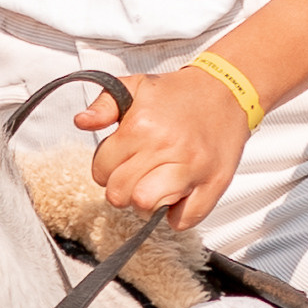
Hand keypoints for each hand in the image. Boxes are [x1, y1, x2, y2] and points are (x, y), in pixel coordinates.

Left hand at [72, 67, 248, 229]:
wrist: (226, 91)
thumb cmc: (178, 94)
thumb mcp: (135, 87)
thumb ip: (103, 105)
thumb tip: (81, 122)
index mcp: (141, 126)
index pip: (101, 170)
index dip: (106, 168)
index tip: (120, 160)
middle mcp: (165, 148)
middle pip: (120, 194)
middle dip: (122, 188)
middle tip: (136, 174)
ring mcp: (192, 168)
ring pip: (147, 207)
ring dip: (146, 203)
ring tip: (154, 185)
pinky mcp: (214, 184)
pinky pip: (183, 220)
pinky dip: (177, 215)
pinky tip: (178, 194)